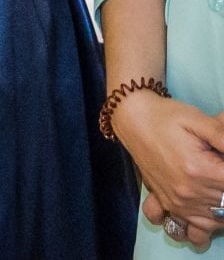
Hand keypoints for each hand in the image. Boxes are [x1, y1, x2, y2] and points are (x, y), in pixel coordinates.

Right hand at [117, 92, 223, 246]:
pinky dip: (200, 229)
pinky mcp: (167, 204)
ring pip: (215, 222)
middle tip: (216, 169)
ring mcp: (177, 202)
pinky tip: (203, 212)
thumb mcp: (199, 120)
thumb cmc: (167, 117)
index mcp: (200, 171)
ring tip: (215, 190)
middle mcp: (189, 193)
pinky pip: (189, 229)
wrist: (132, 119)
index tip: (220, 163)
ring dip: (220, 210)